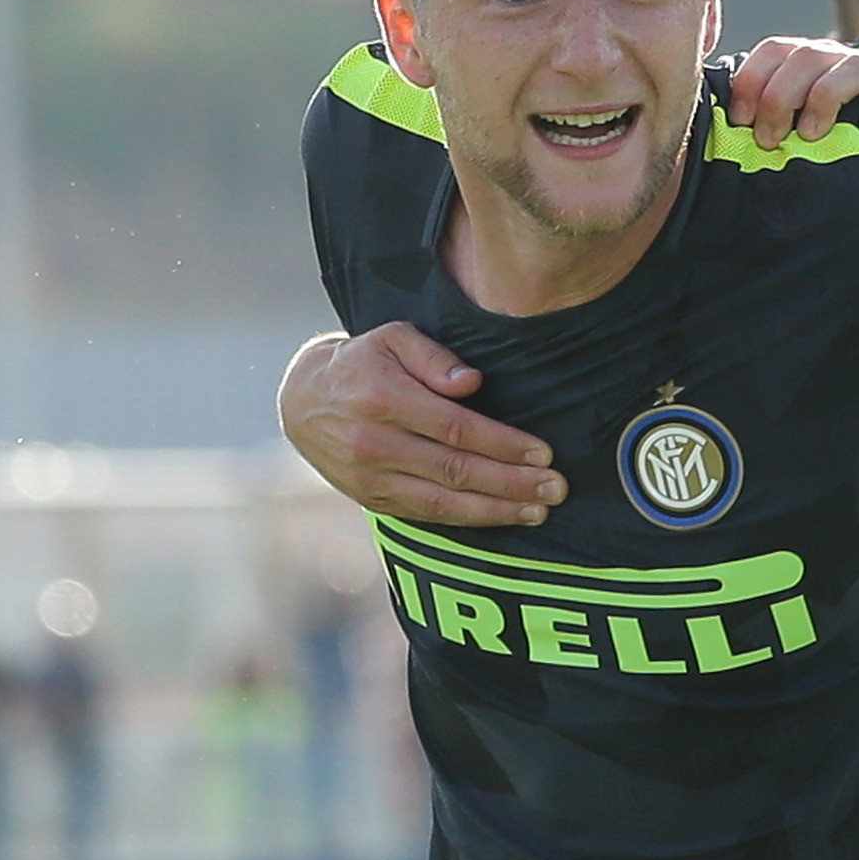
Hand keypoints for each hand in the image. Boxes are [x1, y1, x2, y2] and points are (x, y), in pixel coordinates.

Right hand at [280, 323, 564, 527]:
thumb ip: (433, 357)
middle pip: (456, 470)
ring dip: (497, 510)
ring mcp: (370, 478)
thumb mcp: (392, 338)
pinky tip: (503, 517)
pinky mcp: (372, 500)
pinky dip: (469, 520)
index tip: (543, 453)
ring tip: (539, 511)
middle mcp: (373, 444)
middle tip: (556, 489)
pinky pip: (427, 516)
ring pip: (443, 502)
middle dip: (512, 483)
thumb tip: (471, 383)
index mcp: (382, 399)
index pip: (456, 428)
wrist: (301, 401)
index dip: (503, 444)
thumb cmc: (361, 364)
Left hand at [728, 37, 858, 150]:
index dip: (753, 80)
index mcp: (812, 64)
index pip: (776, 50)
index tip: (741, 121)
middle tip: (770, 139)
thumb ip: (768, 120)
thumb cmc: (843, 148)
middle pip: (808, 56)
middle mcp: (844, 61)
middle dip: (781, 95)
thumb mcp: (800, 132)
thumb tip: (726, 122)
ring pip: (852, 65)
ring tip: (813, 135)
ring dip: (825, 97)